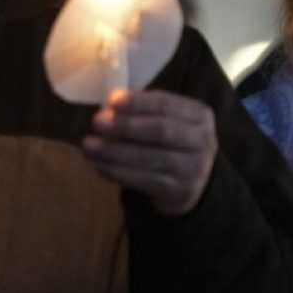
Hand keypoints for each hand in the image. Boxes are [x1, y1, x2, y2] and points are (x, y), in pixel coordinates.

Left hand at [82, 89, 216, 215]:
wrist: (193, 182)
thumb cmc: (172, 142)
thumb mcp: (169, 120)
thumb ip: (144, 110)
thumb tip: (112, 103)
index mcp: (200, 116)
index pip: (167, 104)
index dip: (138, 102)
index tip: (112, 100)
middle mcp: (203, 141)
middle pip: (161, 130)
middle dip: (126, 125)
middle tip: (97, 122)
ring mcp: (194, 168)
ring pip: (149, 158)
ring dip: (114, 151)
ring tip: (89, 146)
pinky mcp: (180, 191)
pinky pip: (144, 180)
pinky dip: (118, 172)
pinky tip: (100, 165)